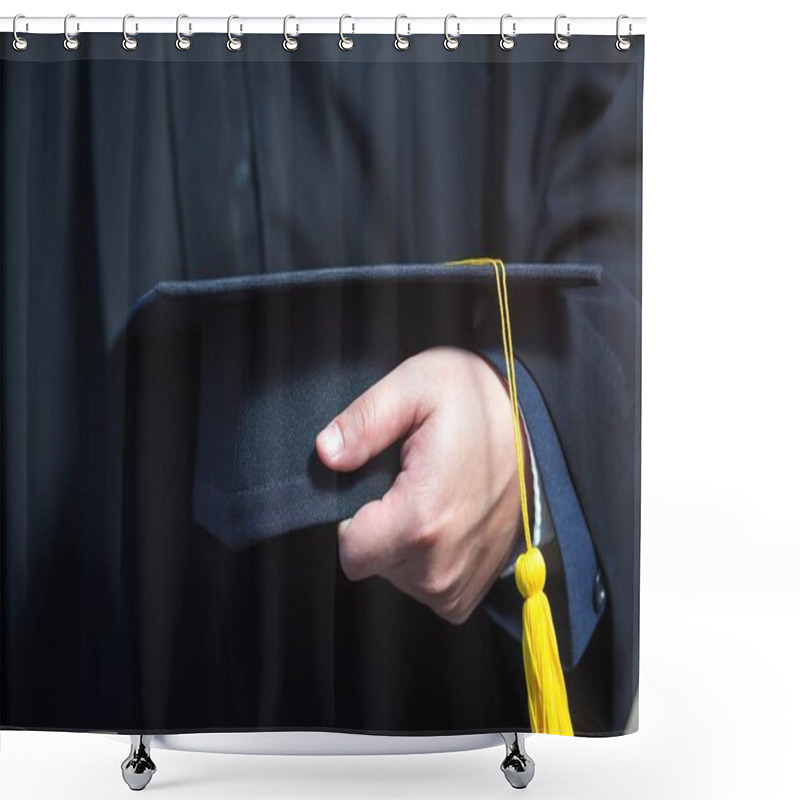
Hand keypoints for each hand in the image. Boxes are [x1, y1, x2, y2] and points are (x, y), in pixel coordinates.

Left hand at [315, 346, 527, 624]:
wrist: (536, 425)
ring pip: (397, 575)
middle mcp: (441, 564)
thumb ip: (364, 422)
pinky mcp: (476, 586)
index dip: (352, 516)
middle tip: (410, 483)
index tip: (380, 486)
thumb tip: (325, 453)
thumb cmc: (475, 402)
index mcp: (421, 520)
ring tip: (433, 497)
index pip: (350, 551)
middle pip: (373, 564)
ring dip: (403, 544)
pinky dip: (427, 561)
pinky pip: (428, 589)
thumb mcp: (415, 387)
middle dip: (379, 527)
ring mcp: (462, 581)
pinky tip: (445, 521)